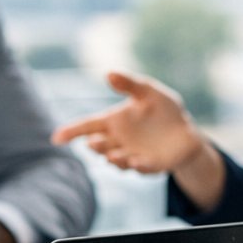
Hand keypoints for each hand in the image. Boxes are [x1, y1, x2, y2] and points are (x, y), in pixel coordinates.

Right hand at [51, 71, 207, 173]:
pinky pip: (141, 168)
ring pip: (116, 161)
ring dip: (113, 159)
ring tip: (112, 155)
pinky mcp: (150, 165)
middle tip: (93, 142)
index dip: (71, 132)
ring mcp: (132, 155)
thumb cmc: (163, 109)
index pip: (87, 126)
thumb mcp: (148, 92)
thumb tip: (108, 73)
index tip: (56, 138)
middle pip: (99, 146)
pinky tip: (136, 161)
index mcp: (113, 122)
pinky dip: (138, 166)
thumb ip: (129, 84)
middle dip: (95, 146)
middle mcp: (118, 142)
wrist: (186, 130)